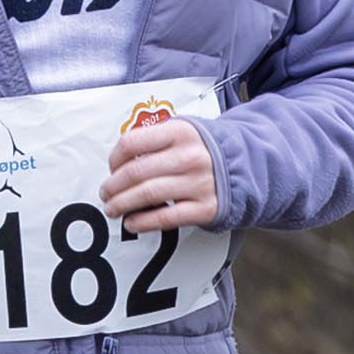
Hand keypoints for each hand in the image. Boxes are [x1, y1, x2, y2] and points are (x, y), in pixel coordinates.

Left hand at [100, 117, 218, 232]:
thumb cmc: (206, 149)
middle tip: (106, 193)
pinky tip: (132, 223)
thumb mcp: (185, 131)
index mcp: (181, 132)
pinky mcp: (205, 208)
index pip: (132, 142)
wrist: (247, 166)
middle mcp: (190, 156)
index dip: (114, 158)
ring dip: (122, 204)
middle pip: (135, 172)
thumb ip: (154, 139)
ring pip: (146, 195)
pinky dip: (143, 222)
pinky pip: (165, 218)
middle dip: (113, 186)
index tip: (111, 168)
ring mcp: (198, 183)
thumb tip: (120, 161)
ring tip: (113, 208)